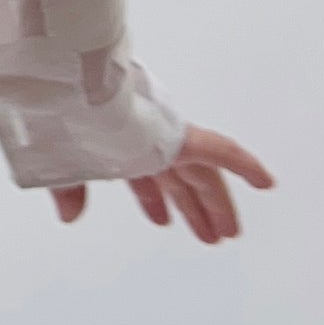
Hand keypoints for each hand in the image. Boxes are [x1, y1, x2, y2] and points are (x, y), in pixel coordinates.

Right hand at [48, 124, 274, 242]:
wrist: (64, 88)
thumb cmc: (59, 116)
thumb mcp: (62, 161)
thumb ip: (70, 188)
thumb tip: (69, 215)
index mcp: (117, 148)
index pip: (143, 180)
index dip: (154, 202)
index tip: (163, 219)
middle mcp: (145, 143)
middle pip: (178, 183)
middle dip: (192, 210)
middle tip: (208, 236)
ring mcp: (164, 139)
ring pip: (201, 179)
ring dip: (213, 206)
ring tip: (226, 232)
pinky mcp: (180, 135)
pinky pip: (220, 150)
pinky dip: (243, 165)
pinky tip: (265, 181)